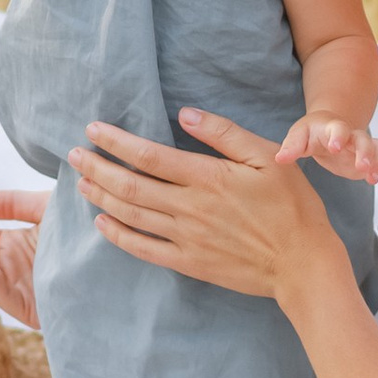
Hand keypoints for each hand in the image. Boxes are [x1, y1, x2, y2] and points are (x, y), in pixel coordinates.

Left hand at [69, 108, 347, 308]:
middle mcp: (190, 208)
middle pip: (130, 185)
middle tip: (74, 155)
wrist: (303, 264)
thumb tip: (185, 113)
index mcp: (207, 178)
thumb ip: (224, 133)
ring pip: (131, 215)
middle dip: (97, 168)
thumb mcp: (267, 157)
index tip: (92, 129)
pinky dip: (118, 236)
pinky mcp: (189, 262)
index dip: (115, 142)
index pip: (148, 156)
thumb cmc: (292, 206)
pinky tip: (102, 224)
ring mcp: (186, 238)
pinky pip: (143, 249)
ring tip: (81, 183)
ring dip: (102, 197)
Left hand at [278, 114, 377, 190]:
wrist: (329, 129)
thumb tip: (280, 159)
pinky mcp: (370, 160)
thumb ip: (291, 146)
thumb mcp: (299, 135)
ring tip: (374, 178)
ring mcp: (363, 148)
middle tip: (362, 166)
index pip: (339, 129)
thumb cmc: (311, 132)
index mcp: (333, 128)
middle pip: (364, 139)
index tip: (335, 146)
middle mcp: (352, 136)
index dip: (338, 136)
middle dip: (365, 152)